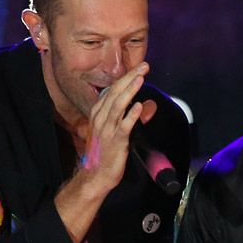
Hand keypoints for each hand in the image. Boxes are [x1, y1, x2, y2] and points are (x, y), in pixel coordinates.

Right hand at [78, 62, 149, 195]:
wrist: (95, 176)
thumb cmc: (106, 153)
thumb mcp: (118, 131)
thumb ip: (132, 117)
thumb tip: (147, 105)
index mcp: (99, 113)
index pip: (113, 90)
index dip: (126, 78)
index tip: (139, 68)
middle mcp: (101, 118)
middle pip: (115, 93)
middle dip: (130, 78)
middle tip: (144, 66)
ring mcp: (106, 129)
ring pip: (118, 105)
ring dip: (130, 90)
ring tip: (140, 78)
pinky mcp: (115, 141)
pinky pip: (123, 126)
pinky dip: (131, 115)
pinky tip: (138, 106)